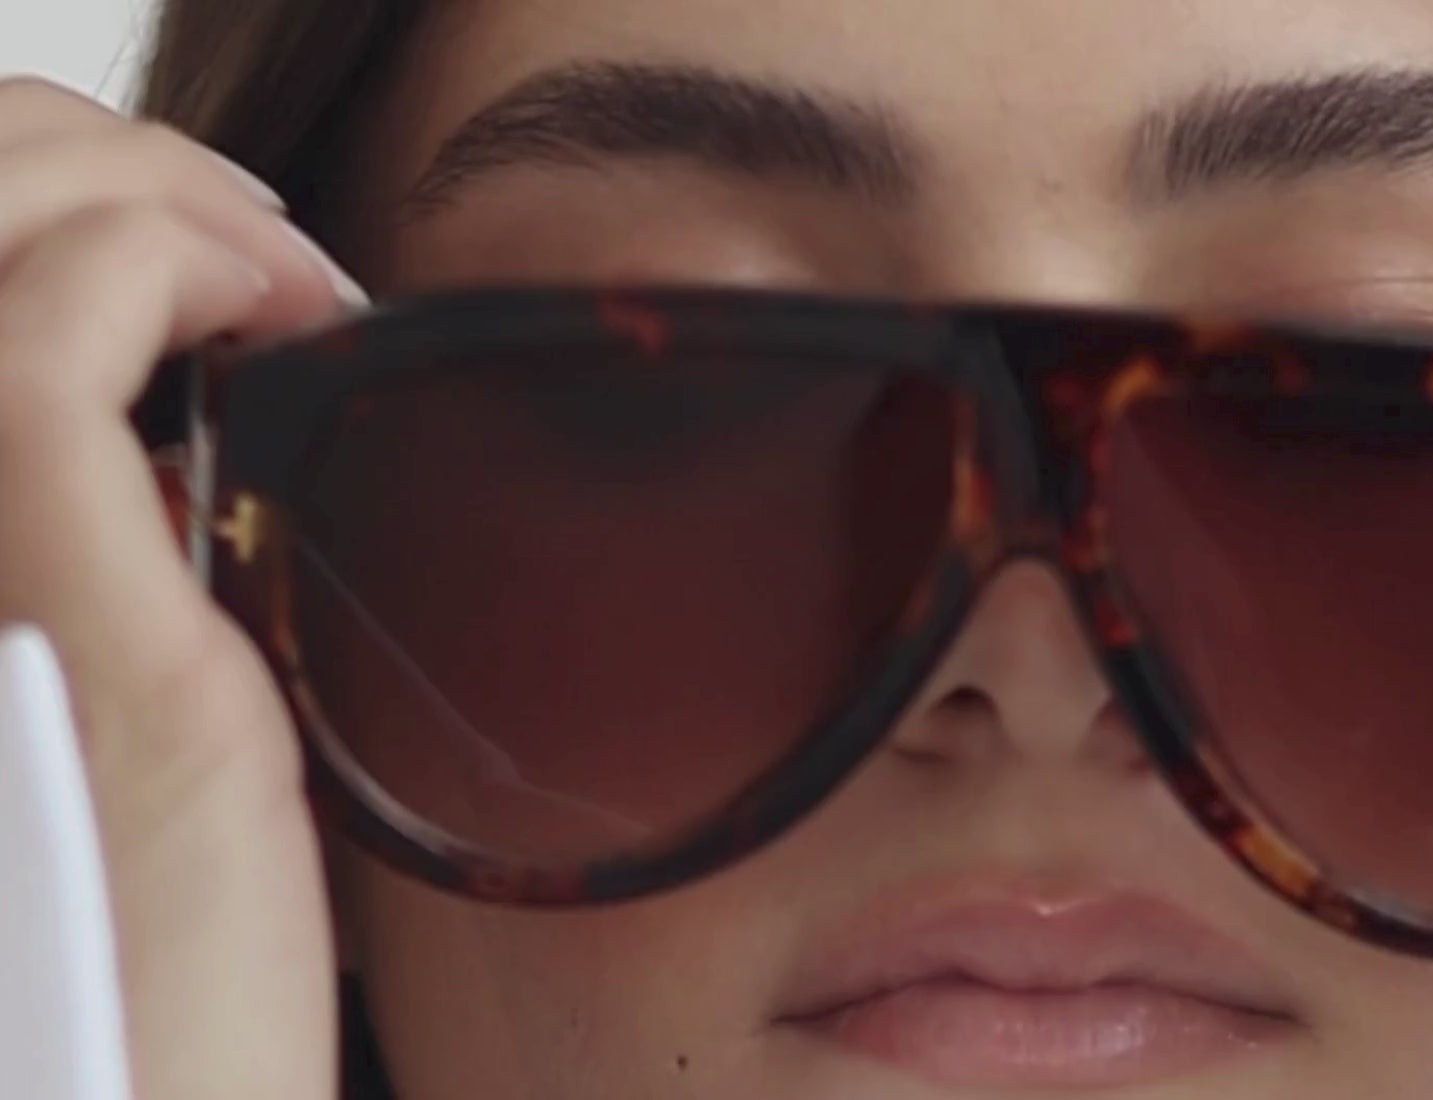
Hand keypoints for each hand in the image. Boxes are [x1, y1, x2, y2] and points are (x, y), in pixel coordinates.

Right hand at [0, 77, 364, 1099]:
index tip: (189, 255)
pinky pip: (69, 313)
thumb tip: (156, 445)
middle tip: (239, 232)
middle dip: (79, 164)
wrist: (138, 1095)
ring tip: (272, 261)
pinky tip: (288, 306)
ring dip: (145, 187)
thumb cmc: (135, 946)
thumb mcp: (83, 710)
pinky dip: (187, 253)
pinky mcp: (39, 589)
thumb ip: (85, 561)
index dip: (23, 207)